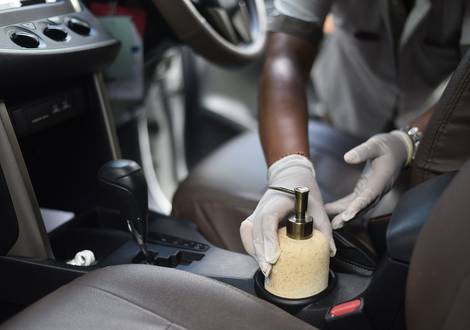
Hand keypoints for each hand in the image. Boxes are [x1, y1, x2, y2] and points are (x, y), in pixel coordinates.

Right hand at [240, 155, 335, 275]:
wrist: (290, 176)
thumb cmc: (303, 190)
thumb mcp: (318, 207)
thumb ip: (324, 229)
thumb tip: (330, 252)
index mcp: (278, 201)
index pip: (268, 219)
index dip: (269, 239)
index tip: (273, 257)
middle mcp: (263, 206)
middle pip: (256, 230)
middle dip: (260, 253)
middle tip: (269, 271)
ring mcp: (256, 212)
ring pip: (249, 234)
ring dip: (255, 252)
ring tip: (266, 269)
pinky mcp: (254, 219)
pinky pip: (248, 235)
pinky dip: (253, 248)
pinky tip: (261, 260)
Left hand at [325, 131, 412, 228]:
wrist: (399, 149)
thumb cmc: (388, 146)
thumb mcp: (376, 144)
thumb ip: (363, 151)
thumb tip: (347, 158)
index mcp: (381, 179)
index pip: (369, 195)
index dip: (358, 206)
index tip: (348, 215)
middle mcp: (378, 189)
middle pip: (363, 206)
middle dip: (349, 216)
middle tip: (335, 225)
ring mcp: (373, 191)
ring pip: (358, 207)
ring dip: (345, 216)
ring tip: (330, 224)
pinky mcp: (367, 190)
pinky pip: (355, 201)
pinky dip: (343, 207)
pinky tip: (329, 210)